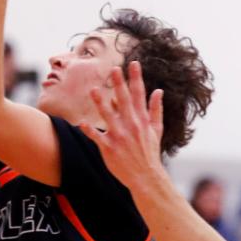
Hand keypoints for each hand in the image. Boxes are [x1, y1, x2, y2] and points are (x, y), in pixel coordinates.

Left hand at [83, 60, 164, 189]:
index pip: (139, 95)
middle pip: (124, 100)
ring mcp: (120, 136)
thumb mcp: (157, 130)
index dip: (136, 78)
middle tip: (113, 69)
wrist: (146, 176)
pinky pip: (97, 137)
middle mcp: (131, 125)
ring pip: (108, 116)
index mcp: (142, 119)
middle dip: (119, 84)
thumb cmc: (150, 152)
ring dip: (101, 103)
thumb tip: (158, 91)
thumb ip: (156, 109)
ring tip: (93, 90)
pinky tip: (82, 123)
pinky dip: (90, 131)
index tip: (133, 64)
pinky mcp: (109, 148)